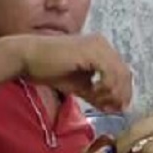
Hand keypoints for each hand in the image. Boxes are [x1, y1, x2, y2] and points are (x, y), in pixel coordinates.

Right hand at [17, 34, 132, 112]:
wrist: (27, 58)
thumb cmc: (49, 69)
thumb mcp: (78, 85)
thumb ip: (96, 94)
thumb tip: (114, 107)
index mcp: (100, 48)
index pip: (122, 71)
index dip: (123, 92)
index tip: (115, 109)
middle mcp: (102, 43)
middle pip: (125, 73)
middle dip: (120, 95)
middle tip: (110, 109)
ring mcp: (98, 45)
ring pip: (120, 74)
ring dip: (112, 93)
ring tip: (97, 101)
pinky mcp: (91, 51)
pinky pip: (109, 73)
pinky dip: (105, 87)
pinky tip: (93, 94)